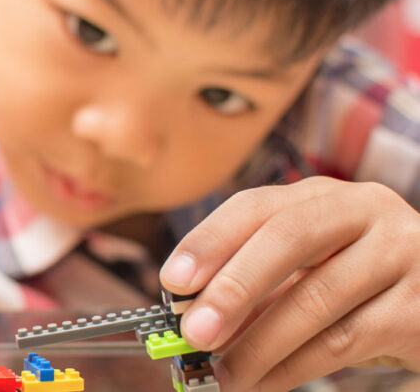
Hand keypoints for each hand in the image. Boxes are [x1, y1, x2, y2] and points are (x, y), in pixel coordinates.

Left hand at [160, 176, 419, 390]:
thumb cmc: (360, 289)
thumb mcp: (308, 271)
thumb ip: (256, 284)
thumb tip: (190, 315)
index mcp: (324, 196)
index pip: (256, 206)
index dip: (209, 241)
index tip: (172, 281)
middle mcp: (366, 211)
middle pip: (287, 239)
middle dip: (232, 289)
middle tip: (194, 333)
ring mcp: (401, 254)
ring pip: (315, 299)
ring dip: (258, 345)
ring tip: (222, 375)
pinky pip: (344, 340)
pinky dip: (294, 367)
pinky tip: (263, 383)